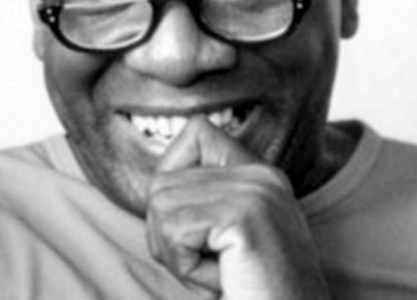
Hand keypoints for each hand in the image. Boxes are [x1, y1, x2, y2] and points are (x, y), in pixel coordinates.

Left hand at [145, 116, 329, 299]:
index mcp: (260, 175)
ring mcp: (255, 191)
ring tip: (222, 275)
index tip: (196, 229)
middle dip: (171, 237)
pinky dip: (187, 269)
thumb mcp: (227, 240)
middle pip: (163, 182)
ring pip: (161, 207)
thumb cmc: (254, 295)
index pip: (195, 133)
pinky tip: (224, 281)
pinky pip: (174, 232)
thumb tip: (155, 188)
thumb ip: (202, 203)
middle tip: (214, 267)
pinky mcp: (244, 216)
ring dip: (179, 257)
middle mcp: (261, 175)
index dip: (173, 178)